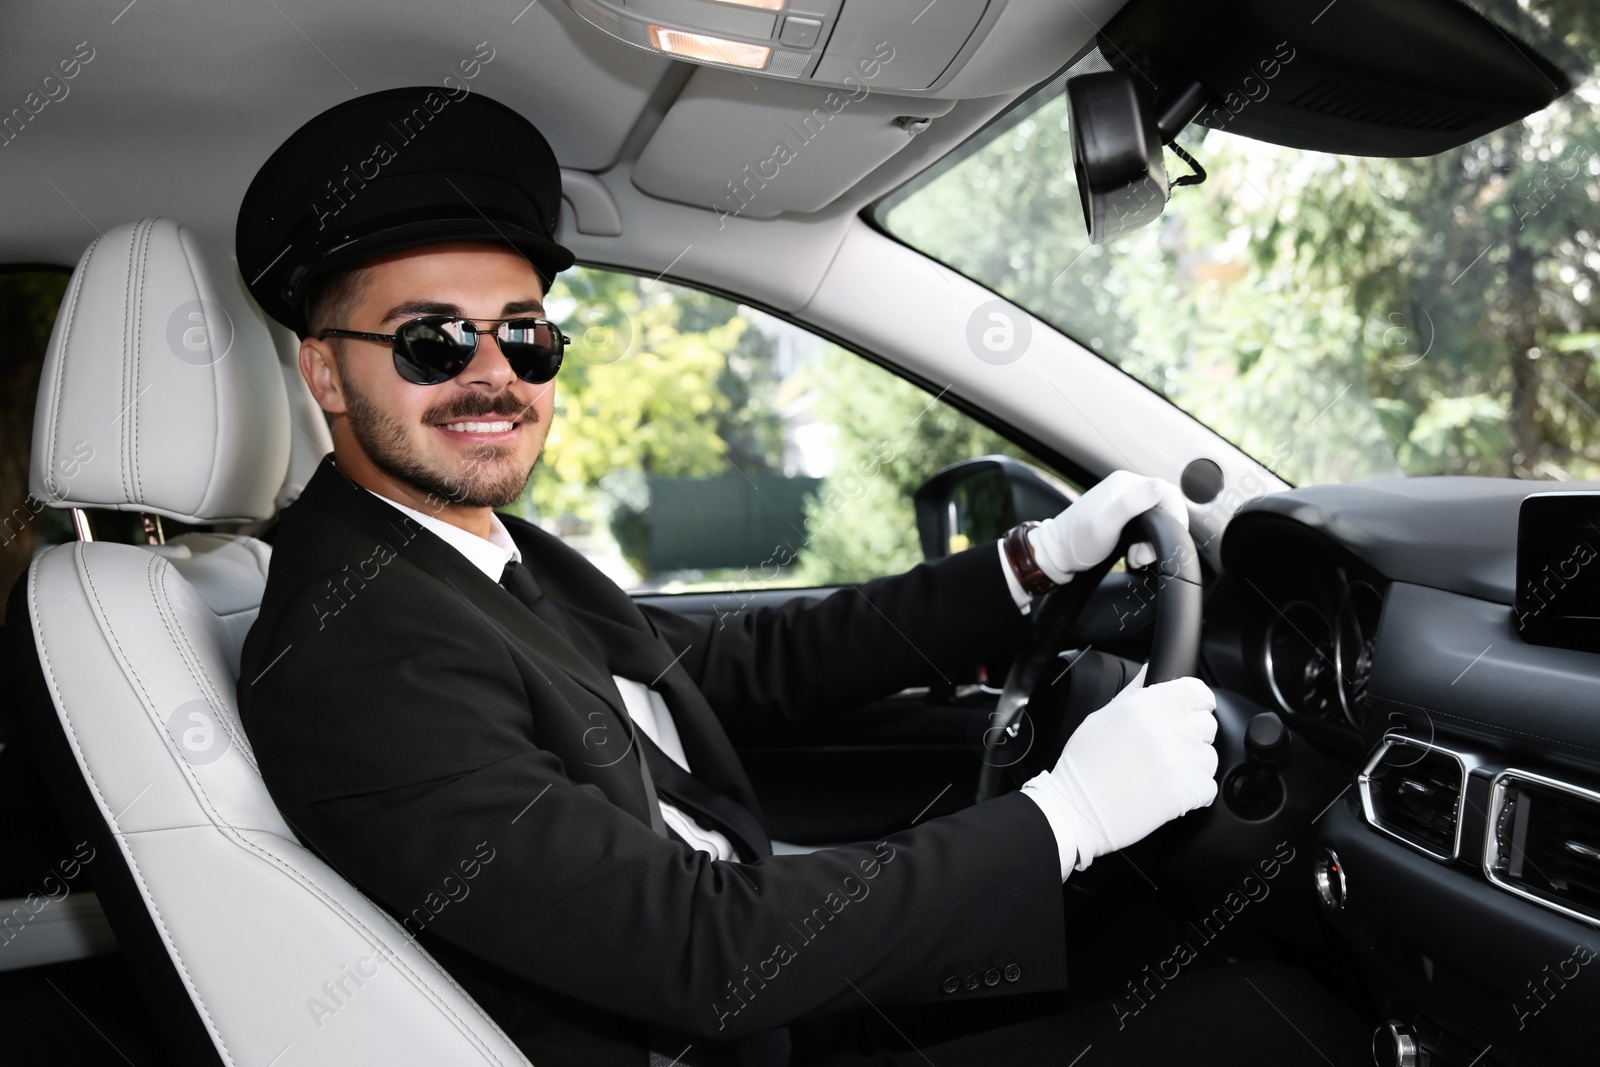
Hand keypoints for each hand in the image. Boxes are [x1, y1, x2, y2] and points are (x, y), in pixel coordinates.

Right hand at [1022, 665, 1217, 870]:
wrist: (1077, 808)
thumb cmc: (1085, 763)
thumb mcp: (1104, 715)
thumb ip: (1136, 691)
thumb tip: (1152, 670)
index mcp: (1149, 705)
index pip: (1198, 692)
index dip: (1195, 703)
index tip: (1189, 712)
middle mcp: (1169, 729)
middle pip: (1207, 724)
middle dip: (1191, 735)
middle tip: (1166, 748)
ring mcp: (1182, 761)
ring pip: (1209, 757)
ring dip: (1193, 765)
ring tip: (1163, 772)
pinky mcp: (1189, 792)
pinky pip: (1208, 787)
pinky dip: (1193, 792)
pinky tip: (1167, 790)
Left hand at [1027, 470, 1187, 580]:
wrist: (1057, 555)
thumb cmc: (1076, 541)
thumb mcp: (1106, 523)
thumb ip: (1132, 503)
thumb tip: (1160, 487)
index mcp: (1125, 483)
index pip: (1168, 492)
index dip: (1173, 517)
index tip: (1163, 539)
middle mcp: (1127, 489)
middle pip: (1165, 507)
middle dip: (1162, 533)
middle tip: (1142, 553)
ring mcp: (1125, 503)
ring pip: (1158, 520)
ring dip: (1152, 542)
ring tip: (1135, 555)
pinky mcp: (1123, 518)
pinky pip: (1148, 528)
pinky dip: (1145, 544)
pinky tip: (1132, 553)